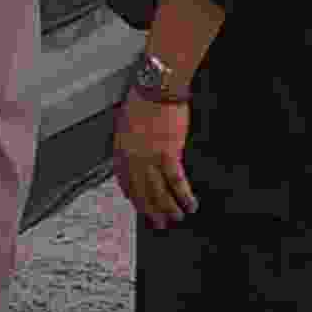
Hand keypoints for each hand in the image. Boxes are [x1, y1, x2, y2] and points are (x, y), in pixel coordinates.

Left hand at [113, 89, 196, 227]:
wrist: (157, 88)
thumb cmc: (142, 99)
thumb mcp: (127, 122)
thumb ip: (130, 143)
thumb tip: (137, 156)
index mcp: (120, 148)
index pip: (124, 180)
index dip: (132, 196)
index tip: (138, 206)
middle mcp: (132, 156)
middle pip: (141, 190)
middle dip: (150, 209)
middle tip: (158, 223)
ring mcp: (149, 157)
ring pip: (159, 191)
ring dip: (168, 208)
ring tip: (176, 218)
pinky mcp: (168, 154)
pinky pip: (176, 182)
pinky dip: (184, 196)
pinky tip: (190, 205)